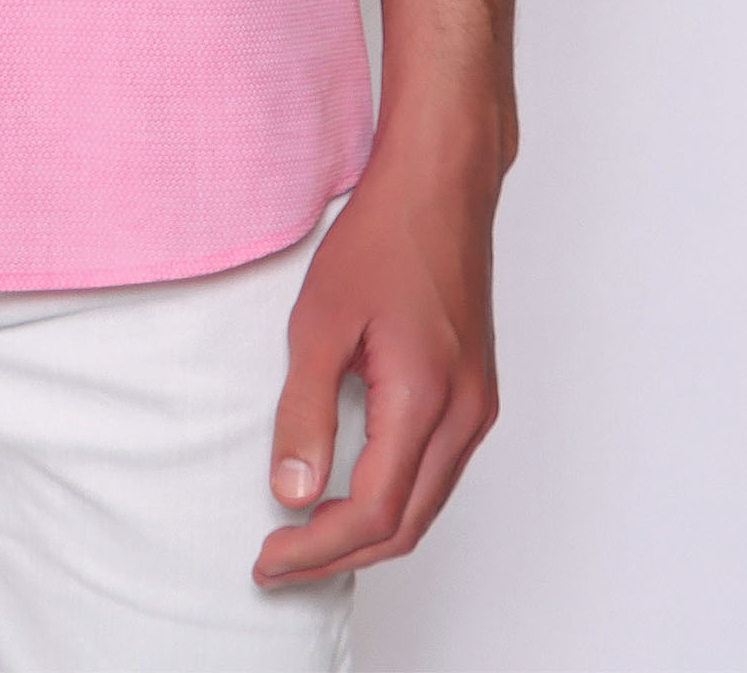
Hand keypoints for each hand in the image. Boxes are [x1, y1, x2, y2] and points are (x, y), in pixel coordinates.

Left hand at [253, 133, 502, 588]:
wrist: (440, 185)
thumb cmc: (382, 237)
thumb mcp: (321, 320)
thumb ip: (305, 411)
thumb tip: (292, 494)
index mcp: (426, 398)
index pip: (374, 512)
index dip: (317, 549)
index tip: (267, 559)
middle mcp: (466, 414)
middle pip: (406, 525)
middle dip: (339, 555)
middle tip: (278, 562)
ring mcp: (478, 405)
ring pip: (427, 505)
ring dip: (368, 531)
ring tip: (305, 538)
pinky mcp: (476, 393)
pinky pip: (437, 473)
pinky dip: (394, 499)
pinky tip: (351, 491)